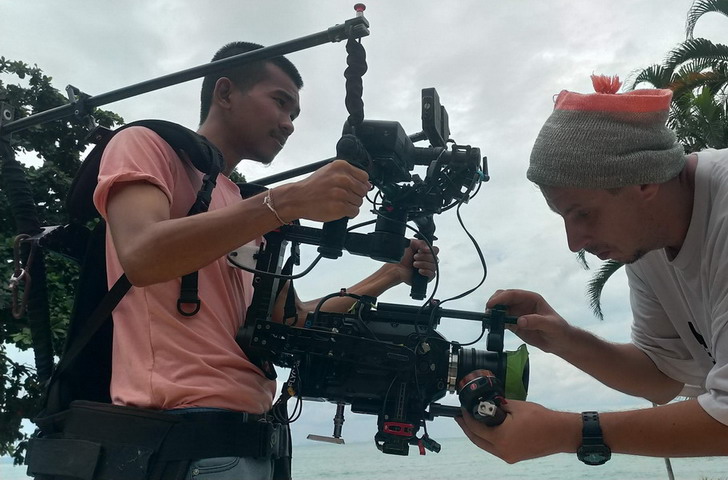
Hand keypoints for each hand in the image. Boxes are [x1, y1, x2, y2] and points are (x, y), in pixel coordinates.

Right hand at [279, 160, 369, 222]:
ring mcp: (341, 193)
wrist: (297, 198)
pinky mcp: (340, 207)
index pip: (364, 177)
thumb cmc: (312, 187)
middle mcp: (342, 178)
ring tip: (338, 202)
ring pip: (359, 202)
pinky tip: (339, 209)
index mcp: (341, 167)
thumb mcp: (329, 172)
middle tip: (342, 197)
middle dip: (355, 195)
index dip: (359, 184)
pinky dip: (349, 213)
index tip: (353, 188)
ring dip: (351, 204)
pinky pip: (354, 212)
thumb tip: (367, 184)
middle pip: (363, 190)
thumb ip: (348, 175)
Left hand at [385, 238, 439, 285]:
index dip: (430, 250)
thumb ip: (421, 242)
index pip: (436, 250)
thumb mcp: (411, 243)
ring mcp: (427, 269)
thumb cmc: (402, 256)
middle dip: (424, 257)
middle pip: (435, 258)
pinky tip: (419, 270)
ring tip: (414, 264)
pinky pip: (432, 274)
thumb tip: (429, 248)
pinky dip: (426, 271)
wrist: (396, 267)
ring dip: (423, 264)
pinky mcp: (426, 277)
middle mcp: (428, 260)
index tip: (420, 250)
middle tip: (414, 257)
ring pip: (434, 266)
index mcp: (426, 252)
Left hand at [455, 400, 578, 463]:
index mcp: (501, 438)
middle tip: (460, 418)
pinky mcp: (515, 456)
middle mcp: (503, 451)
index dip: (466, 418)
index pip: (476, 428)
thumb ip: (498, 405)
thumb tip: (488, 404)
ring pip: (486, 446)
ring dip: (477, 434)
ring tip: (471, 422)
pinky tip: (488, 430)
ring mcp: (509, 456)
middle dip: (467, 428)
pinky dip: (489, 439)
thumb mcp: (516, 406)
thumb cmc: (541, 419)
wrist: (560, 432)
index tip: (462, 409)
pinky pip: (495, 448)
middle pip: (477, 440)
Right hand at [486, 289, 569, 354]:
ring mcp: (517, 314)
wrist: (560, 342)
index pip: (512, 294)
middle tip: (488, 312)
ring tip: (488, 321)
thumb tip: (520, 320)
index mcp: (531, 298)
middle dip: (493, 303)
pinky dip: (495, 323)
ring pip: (500, 309)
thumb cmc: (559, 330)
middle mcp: (522, 304)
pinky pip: (501, 321)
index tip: (491, 304)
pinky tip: (493, 327)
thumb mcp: (550, 325)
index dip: (501, 298)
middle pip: (503, 298)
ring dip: (492, 313)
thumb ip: (536, 321)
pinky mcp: (514, 324)